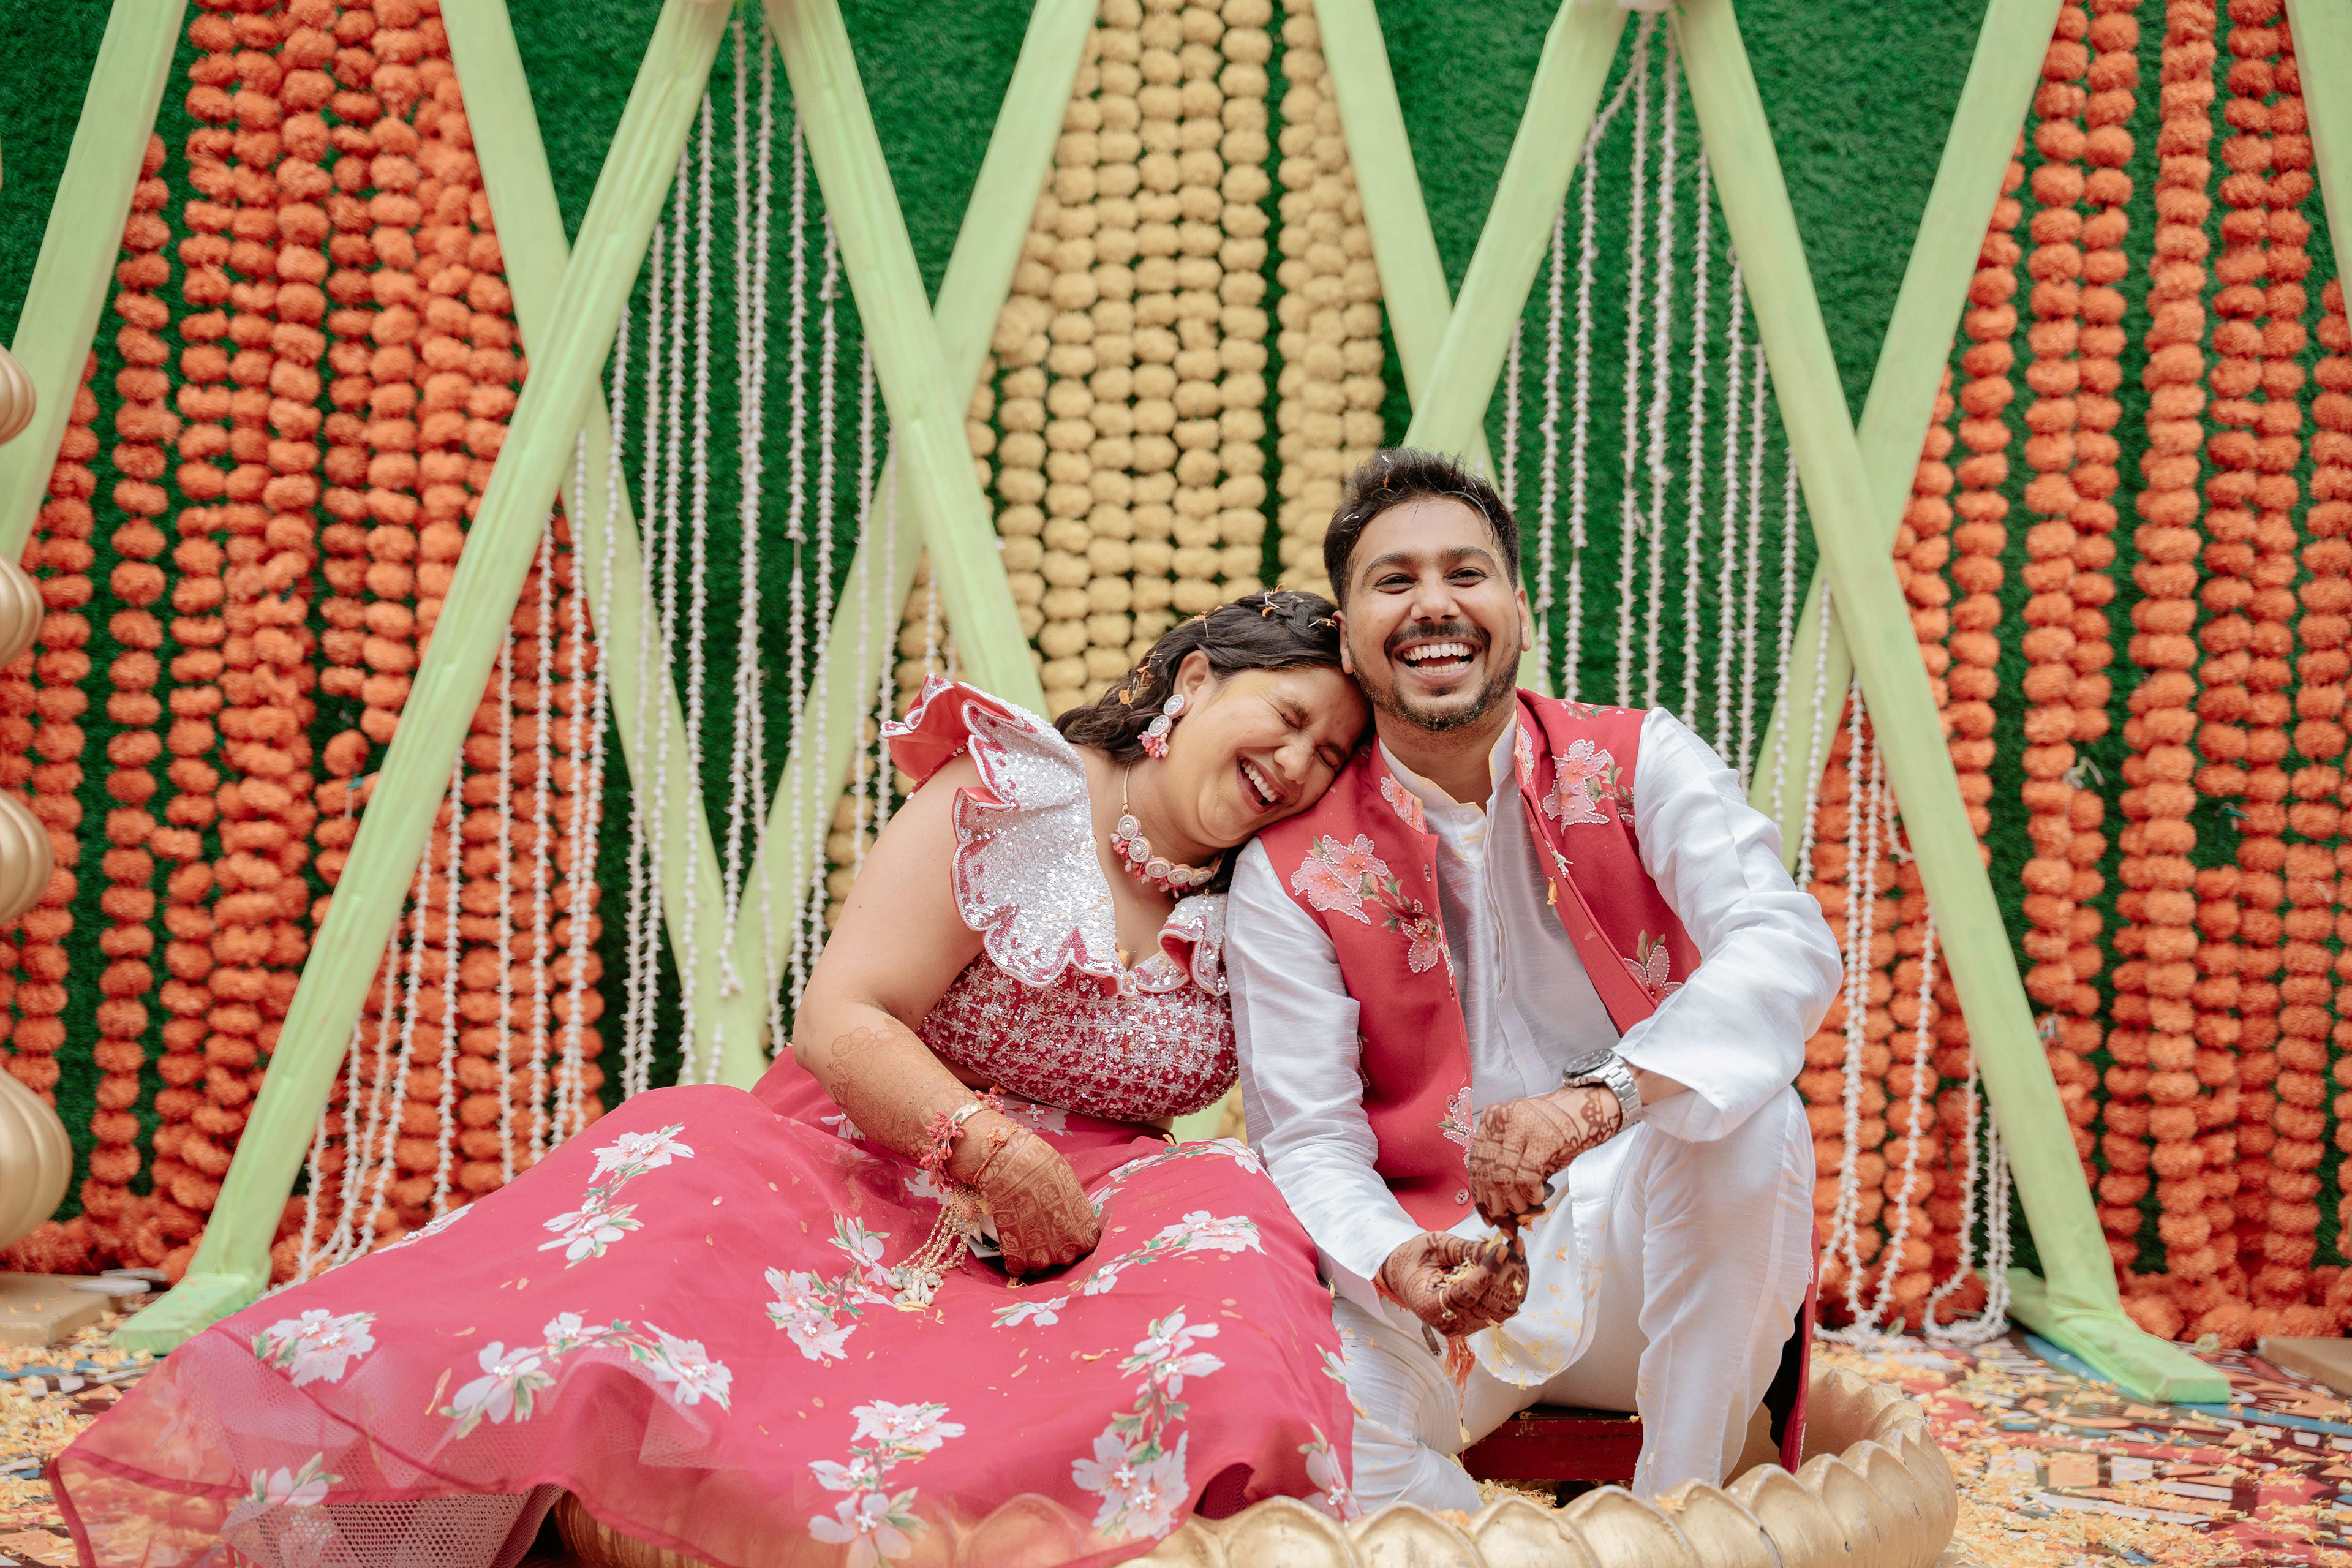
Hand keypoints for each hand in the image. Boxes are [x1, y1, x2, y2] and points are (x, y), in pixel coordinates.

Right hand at [965, 1124, 1100, 1274]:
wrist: (1016, 1172)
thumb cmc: (1048, 1174)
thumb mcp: (1073, 1193)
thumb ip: (1075, 1215)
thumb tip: (1069, 1218)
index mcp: (1086, 1237)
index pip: (1084, 1246)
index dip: (1071, 1236)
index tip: (1062, 1226)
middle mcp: (1068, 1254)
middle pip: (1063, 1257)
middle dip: (1053, 1246)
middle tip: (1041, 1225)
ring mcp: (1042, 1260)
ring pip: (1039, 1266)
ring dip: (1033, 1253)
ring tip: (1024, 1230)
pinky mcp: (1018, 1260)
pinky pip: (1016, 1268)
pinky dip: (1013, 1258)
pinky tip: (1011, 1240)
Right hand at [1377, 1230, 1527, 1335]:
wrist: (1407, 1274)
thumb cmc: (1416, 1258)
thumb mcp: (1434, 1247)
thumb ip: (1464, 1250)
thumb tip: (1496, 1248)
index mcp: (1429, 1307)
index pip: (1465, 1295)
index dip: (1486, 1272)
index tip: (1501, 1249)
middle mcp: (1450, 1324)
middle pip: (1488, 1304)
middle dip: (1506, 1272)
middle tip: (1516, 1245)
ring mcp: (1467, 1326)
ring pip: (1501, 1308)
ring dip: (1514, 1279)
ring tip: (1518, 1251)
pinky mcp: (1479, 1321)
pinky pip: (1503, 1307)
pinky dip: (1513, 1285)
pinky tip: (1515, 1263)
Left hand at [1467, 1084, 1620, 1227]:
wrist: (1589, 1106)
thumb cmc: (1556, 1129)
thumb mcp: (1524, 1143)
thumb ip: (1508, 1168)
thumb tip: (1500, 1209)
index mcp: (1492, 1120)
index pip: (1475, 1163)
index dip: (1480, 1195)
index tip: (1487, 1215)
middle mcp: (1502, 1120)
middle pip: (1487, 1174)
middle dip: (1496, 1205)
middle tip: (1508, 1220)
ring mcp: (1523, 1127)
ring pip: (1504, 1179)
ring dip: (1515, 1203)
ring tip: (1527, 1209)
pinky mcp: (1545, 1137)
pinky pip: (1527, 1178)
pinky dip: (1532, 1195)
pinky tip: (1540, 1197)